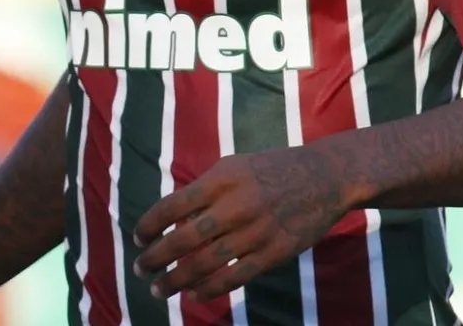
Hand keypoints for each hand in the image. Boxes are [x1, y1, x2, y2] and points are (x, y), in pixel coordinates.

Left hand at [131, 146, 349, 302]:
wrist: (324, 177)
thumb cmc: (270, 169)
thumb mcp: (232, 167)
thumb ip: (203, 190)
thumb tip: (172, 219)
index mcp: (220, 181)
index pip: (172, 206)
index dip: (149, 225)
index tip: (138, 239)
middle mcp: (235, 206)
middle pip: (184, 239)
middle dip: (156, 258)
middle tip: (140, 269)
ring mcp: (256, 232)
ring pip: (207, 263)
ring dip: (177, 280)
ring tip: (159, 289)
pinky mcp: (275, 252)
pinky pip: (237, 277)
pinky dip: (211, 289)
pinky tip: (194, 295)